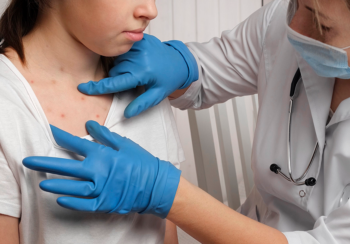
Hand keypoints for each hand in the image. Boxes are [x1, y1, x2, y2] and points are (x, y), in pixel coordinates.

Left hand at [22, 121, 180, 218]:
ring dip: (56, 184)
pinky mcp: (104, 203)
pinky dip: (71, 203)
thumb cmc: (142, 162)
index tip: (49, 130)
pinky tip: (59, 200)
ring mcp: (100, 189)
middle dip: (45, 163)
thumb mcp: (125, 144)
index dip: (60, 136)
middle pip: (66, 167)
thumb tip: (89, 124)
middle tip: (28, 161)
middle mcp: (98, 172)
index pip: (76, 143)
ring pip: (72, 188)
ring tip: (42, 182)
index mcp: (103, 154)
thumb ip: (105, 135)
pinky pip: (84, 205)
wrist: (156, 184)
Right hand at [78, 34, 198, 117]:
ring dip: (122, 67)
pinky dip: (125, 57)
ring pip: (117, 61)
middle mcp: (139, 57)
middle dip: (119, 78)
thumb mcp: (157, 95)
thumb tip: (126, 114)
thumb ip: (141, 104)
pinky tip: (136, 60)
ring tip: (137, 70)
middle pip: (114, 71)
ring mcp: (138, 46)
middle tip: (134, 80)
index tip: (82, 88)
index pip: (115, 82)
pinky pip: (123, 50)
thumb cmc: (168, 80)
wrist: (179, 61)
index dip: (97, 87)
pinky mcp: (139, 39)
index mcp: (142, 73)